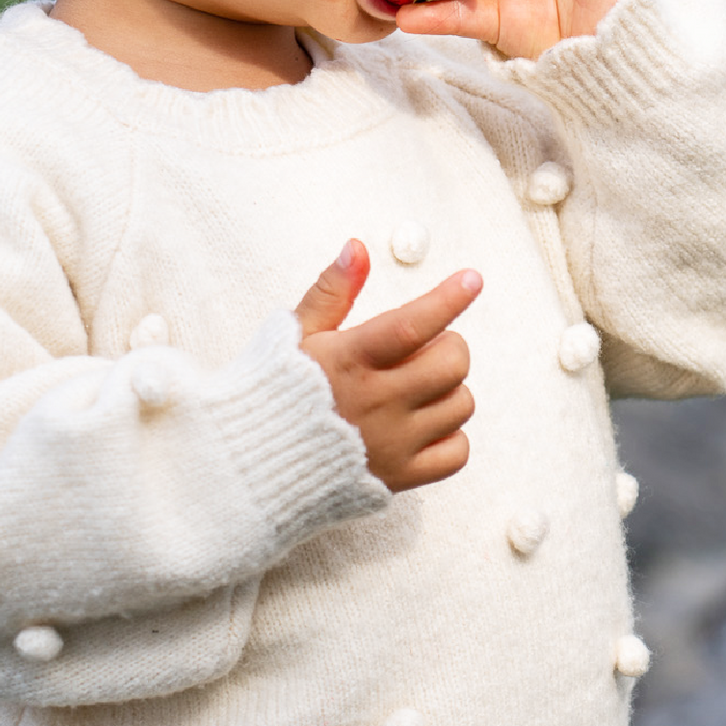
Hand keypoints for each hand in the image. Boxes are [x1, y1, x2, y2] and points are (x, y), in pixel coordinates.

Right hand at [294, 240, 481, 492]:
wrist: (253, 468)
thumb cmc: (278, 391)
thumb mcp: (297, 333)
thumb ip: (333, 290)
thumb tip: (358, 247)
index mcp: (349, 361)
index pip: (410, 325)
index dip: (446, 300)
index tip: (472, 279)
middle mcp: (375, 403)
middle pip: (451, 363)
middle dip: (448, 346)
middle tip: (422, 349)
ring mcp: (391, 445)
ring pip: (461, 404)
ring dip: (447, 389)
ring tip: (413, 387)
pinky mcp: (401, 478)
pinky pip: (458, 451)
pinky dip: (449, 434)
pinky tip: (420, 422)